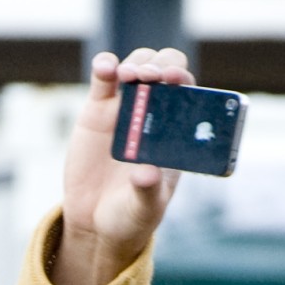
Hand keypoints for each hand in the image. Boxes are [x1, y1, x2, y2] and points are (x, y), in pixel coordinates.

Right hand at [52, 48, 194, 284]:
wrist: (95, 221)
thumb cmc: (131, 214)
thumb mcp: (144, 208)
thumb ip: (147, 190)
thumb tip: (146, 173)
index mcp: (177, 132)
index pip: (189, 93)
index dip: (184, 81)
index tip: (174, 81)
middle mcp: (156, 113)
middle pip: (167, 69)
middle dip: (162, 66)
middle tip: (151, 77)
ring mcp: (127, 107)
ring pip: (139, 65)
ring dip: (137, 63)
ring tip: (128, 77)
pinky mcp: (98, 108)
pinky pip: (104, 78)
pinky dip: (105, 66)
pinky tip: (106, 68)